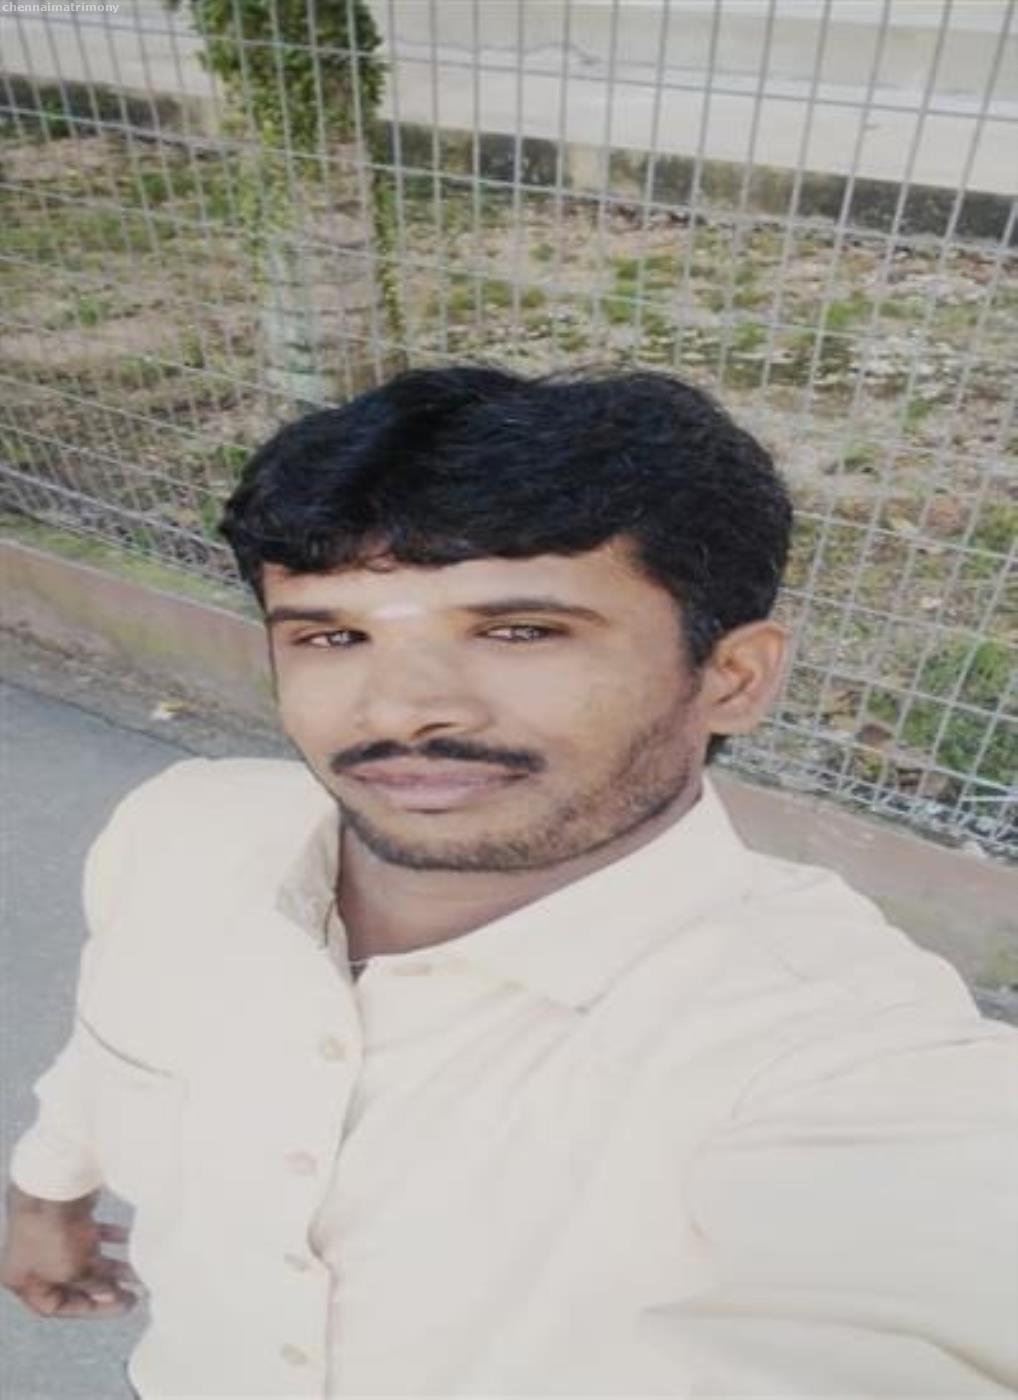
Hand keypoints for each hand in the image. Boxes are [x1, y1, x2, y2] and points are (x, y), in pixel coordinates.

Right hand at [1, 1183, 138, 1317]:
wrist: (54, 1181)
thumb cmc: (53, 1231)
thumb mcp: (74, 1271)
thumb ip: (94, 1287)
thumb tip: (111, 1294)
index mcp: (24, 1280)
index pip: (55, 1306)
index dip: (90, 1309)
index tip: (120, 1306)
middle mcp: (34, 1259)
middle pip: (72, 1282)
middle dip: (104, 1288)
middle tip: (133, 1292)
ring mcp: (50, 1234)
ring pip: (85, 1257)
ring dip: (112, 1264)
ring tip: (138, 1270)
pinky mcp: (67, 1215)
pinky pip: (90, 1233)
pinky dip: (110, 1237)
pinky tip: (129, 1238)